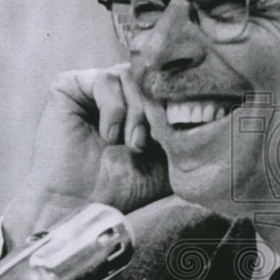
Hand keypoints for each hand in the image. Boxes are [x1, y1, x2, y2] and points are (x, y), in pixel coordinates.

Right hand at [2, 64, 170, 246]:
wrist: (82, 204)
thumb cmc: (126, 186)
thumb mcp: (169, 157)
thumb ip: (186, 128)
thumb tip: (210, 104)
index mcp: (143, 102)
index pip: (168, 81)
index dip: (176, 102)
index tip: (175, 133)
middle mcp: (120, 90)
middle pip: (151, 75)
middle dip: (156, 108)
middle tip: (147, 143)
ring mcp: (94, 86)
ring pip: (131, 75)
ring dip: (136, 112)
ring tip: (130, 144)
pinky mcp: (69, 85)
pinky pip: (105, 78)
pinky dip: (113, 108)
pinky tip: (108, 136)